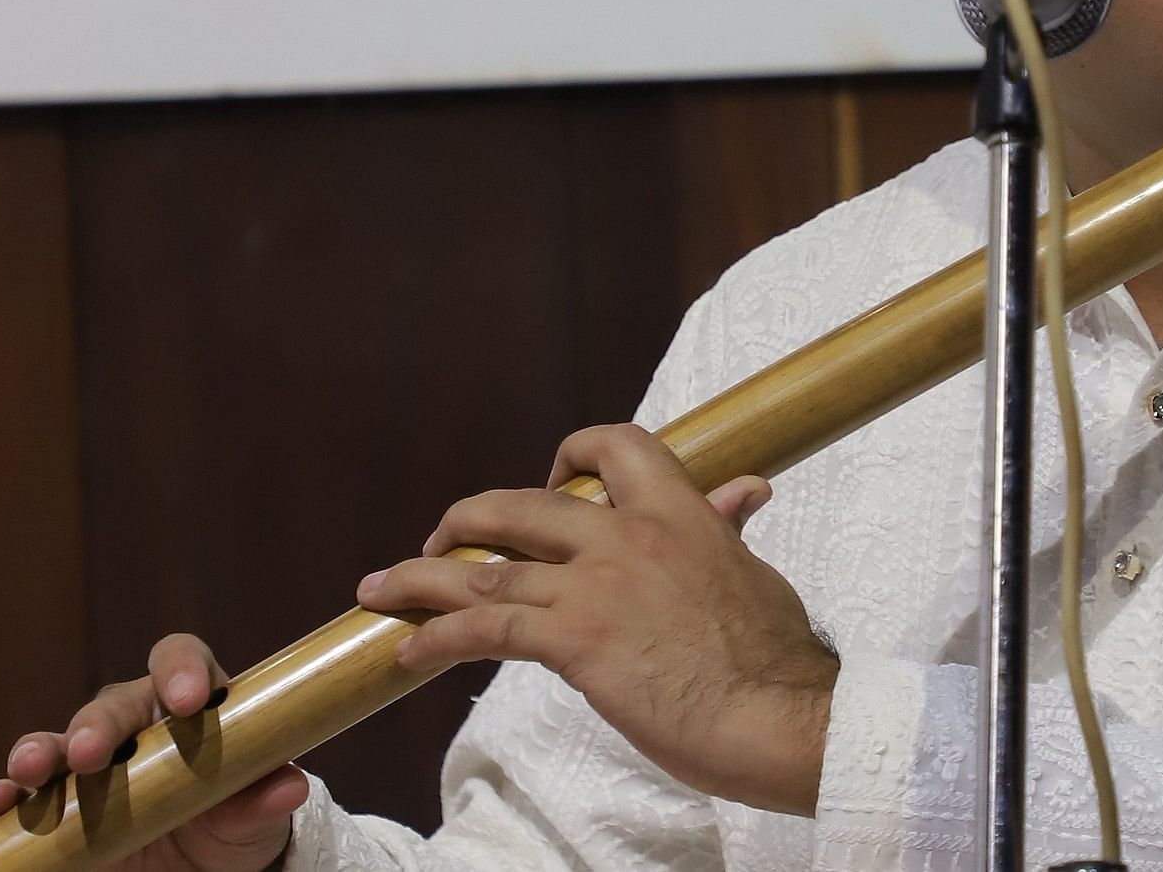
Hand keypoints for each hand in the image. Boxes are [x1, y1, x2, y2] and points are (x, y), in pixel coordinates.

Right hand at [0, 635, 303, 871]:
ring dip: (39, 751)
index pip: (181, 659)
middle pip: (110, 705)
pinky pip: (21, 794)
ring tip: (27, 771)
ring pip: (57, 742)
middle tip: (91, 754)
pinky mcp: (54, 806)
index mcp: (189, 705)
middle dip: (98, 725)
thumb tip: (288, 784)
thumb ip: (262, 798)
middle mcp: (133, 723)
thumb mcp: (253, 816)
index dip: (182, 669)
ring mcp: (89, 763)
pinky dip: (3, 796)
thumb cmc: (234, 824)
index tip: (188, 700)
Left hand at [357, 424, 835, 815]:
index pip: (614, 447)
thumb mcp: (752, 574)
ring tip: (381, 587)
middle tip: (443, 539)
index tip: (548, 477)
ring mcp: (597, 586)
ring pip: (487, 565)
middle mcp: (629, 536)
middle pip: (522, 504)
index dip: (569, 455)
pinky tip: (407, 650)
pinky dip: (436, 636)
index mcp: (680, 512)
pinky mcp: (576, 641)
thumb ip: (726, 529)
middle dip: (468, 519)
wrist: (782, 716)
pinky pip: (485, 628)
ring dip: (422, 576)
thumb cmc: (777, 659)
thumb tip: (744, 490)